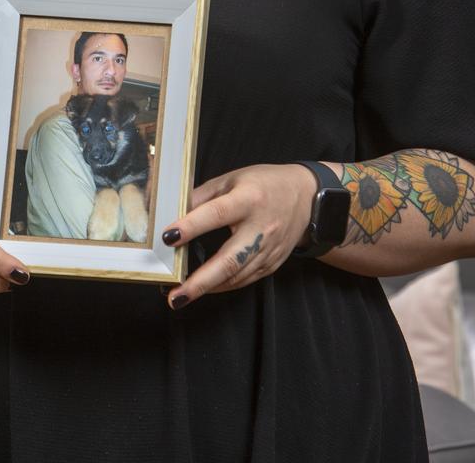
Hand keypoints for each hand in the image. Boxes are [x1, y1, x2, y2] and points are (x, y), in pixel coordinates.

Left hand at [160, 163, 317, 308]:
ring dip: (206, 289)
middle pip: (229, 260)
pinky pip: (244, 279)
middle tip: (175, 295)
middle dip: (200, 281)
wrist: (306, 197)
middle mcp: (261, 227)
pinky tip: (204, 288)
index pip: (217, 213)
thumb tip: (174, 212)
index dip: (192, 225)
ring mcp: (269, 249)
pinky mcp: (272, 264)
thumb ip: (203, 196)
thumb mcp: (232, 179)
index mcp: (249, 199)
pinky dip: (222, 286)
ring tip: (180, 296)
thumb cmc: (265, 183)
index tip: (168, 237)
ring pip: (236, 276)